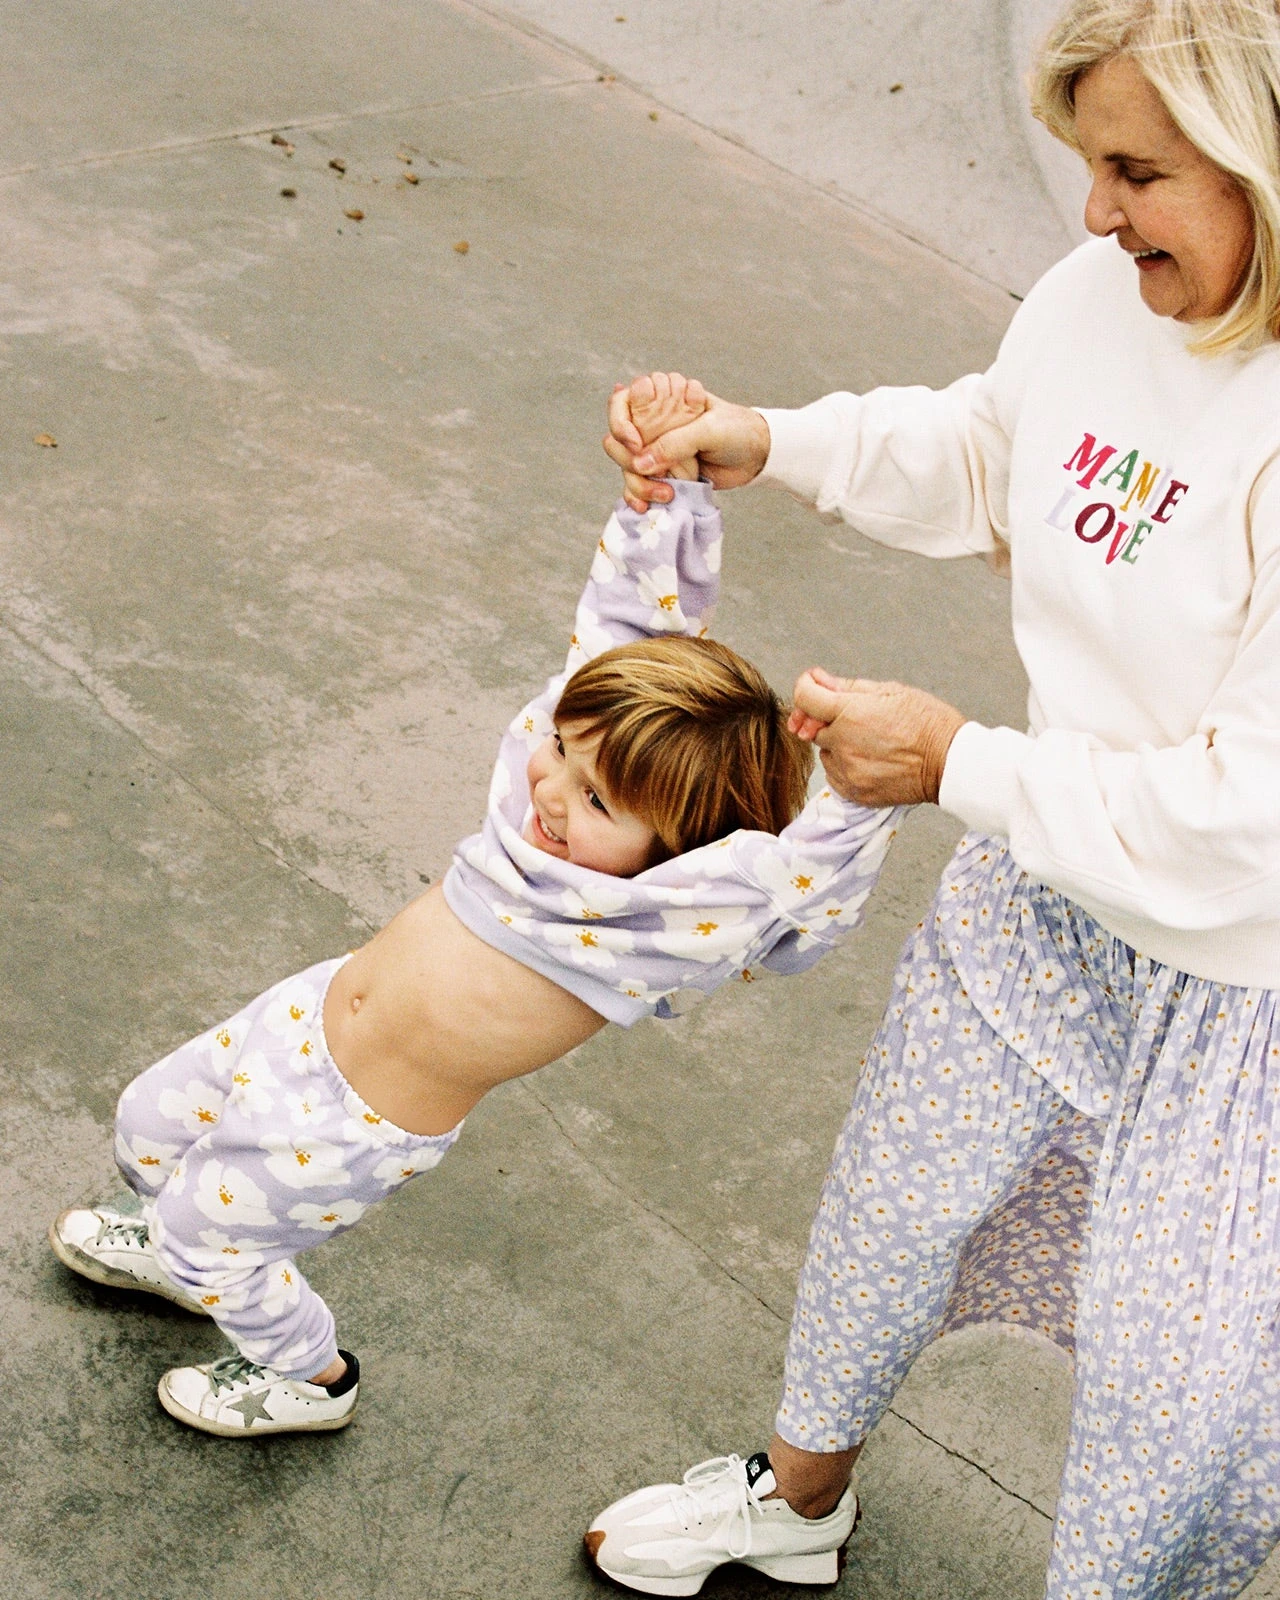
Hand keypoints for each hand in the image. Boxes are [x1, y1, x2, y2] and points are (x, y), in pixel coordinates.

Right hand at [604, 378, 771, 511]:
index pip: (622, 404)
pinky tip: (646, 506)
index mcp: (661, 401)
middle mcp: (653, 424)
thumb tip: (639, 464)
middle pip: (617, 440)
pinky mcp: (663, 474)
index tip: (636, 443)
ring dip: (638, 484)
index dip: (620, 423)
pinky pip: (639, 486)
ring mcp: (656, 451)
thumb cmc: (736, 430)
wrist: (758, 456)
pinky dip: (639, 497)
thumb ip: (674, 443)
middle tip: (650, 473)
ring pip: (627, 467)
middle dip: (628, 460)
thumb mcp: (707, 430)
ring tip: (666, 494)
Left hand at [789, 667, 967, 806]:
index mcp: (850, 714)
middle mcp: (843, 744)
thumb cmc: (927, 723)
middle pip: (812, 727)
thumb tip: (817, 679)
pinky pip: (835, 774)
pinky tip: (871, 759)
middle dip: (826, 718)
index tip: (815, 685)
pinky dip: (846, 765)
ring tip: (871, 741)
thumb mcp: (890, 691)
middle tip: (857, 717)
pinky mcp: (854, 792)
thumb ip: (846, 687)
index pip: (803, 696)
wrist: (950, 763)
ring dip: (837, 744)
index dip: (807, 687)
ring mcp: (847, 771)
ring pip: (825, 752)